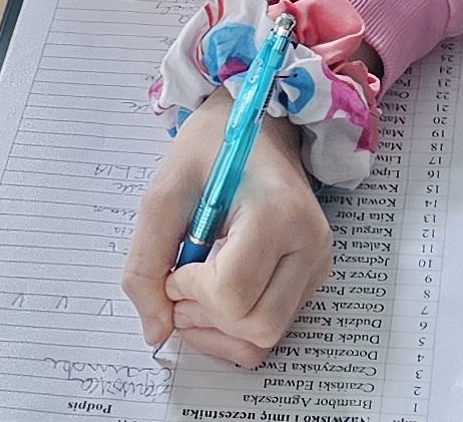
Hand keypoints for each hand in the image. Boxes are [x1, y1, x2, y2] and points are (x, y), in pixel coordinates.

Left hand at [122, 95, 329, 366]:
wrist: (259, 125)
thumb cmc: (211, 148)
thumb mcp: (164, 192)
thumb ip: (145, 264)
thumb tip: (155, 332)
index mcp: (279, 213)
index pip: (232, 294)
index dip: (189, 290)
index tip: (175, 262)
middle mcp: (309, 244)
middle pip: (257, 327)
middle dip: (204, 318)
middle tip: (179, 283)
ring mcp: (317, 263)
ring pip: (267, 337)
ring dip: (220, 330)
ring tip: (195, 294)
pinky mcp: (313, 275)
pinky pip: (274, 327)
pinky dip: (237, 327)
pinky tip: (216, 296)